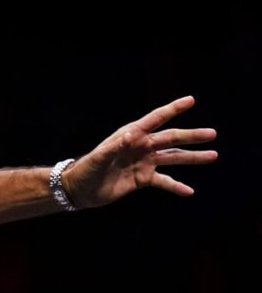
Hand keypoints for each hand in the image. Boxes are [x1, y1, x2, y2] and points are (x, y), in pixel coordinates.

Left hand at [63, 96, 217, 207]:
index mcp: (131, 135)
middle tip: (212, 134)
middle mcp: (141, 146)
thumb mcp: (98, 158)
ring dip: (192, 158)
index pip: (155, 119)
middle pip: (170, 139)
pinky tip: (189, 191)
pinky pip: (164, 181)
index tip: (190, 100)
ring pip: (173, 158)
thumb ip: (115, 147)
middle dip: (191, 136)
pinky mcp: (142, 179)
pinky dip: (176, 186)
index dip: (172, 109)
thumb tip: (132, 135)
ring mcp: (144, 162)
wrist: (80, 189)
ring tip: (213, 156)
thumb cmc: (86, 169)